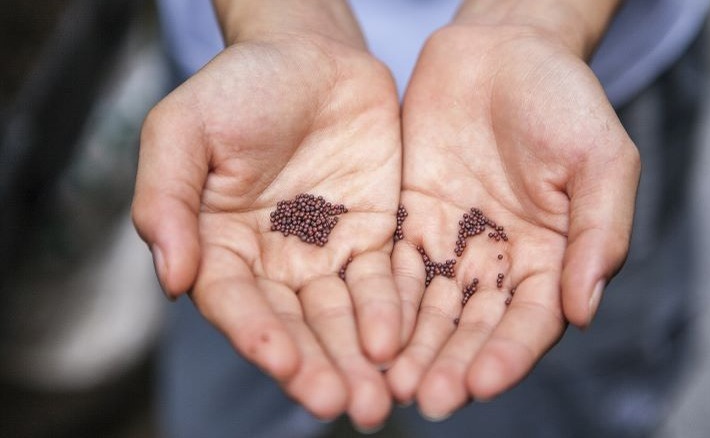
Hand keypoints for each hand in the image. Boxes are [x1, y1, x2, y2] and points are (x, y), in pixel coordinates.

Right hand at [132, 32, 401, 428]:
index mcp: (219, 246)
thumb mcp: (182, 129)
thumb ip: (165, 199)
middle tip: (344, 404)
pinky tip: (401, 343)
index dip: (256, 335)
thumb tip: (170, 277)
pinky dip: (392, 314)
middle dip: (318, 366)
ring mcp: (325, 254)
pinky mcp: (372, 239)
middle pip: (295, 326)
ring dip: (359, 359)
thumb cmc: (240, 86)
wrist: (311, 54)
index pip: (236, 303)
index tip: (280, 361)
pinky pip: (384, 283)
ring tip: (378, 398)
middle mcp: (273, 263)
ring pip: (342, 318)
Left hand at [387, 23, 639, 418]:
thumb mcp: (601, 158)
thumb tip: (586, 309)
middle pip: (472, 328)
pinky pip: (390, 268)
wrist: (502, 49)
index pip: (530, 322)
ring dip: (410, 347)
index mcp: (551, 258)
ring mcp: (449, 245)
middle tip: (425, 398)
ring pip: (427, 309)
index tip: (480, 383)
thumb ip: (601, 232)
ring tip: (388, 381)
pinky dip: (379, 301)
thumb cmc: (563, 98)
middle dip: (450, 364)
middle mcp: (497, 263)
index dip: (508, 355)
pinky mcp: (407, 222)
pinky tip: (363, 329)